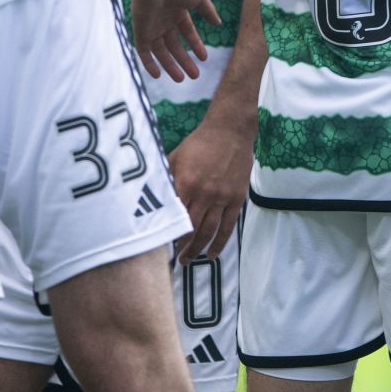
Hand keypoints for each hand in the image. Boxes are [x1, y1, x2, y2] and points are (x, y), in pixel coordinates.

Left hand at [130, 0, 219, 81]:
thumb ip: (208, 12)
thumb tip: (218, 24)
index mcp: (177, 12)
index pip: (187, 33)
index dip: (195, 45)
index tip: (204, 58)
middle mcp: (164, 21)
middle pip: (174, 46)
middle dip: (184, 61)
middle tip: (195, 75)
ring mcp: (151, 27)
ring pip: (160, 52)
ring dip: (170, 66)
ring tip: (181, 79)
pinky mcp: (140, 31)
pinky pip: (143, 51)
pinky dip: (149, 63)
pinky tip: (158, 75)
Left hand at [168, 116, 254, 259]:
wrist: (230, 130)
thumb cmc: (199, 142)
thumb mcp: (175, 157)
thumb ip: (167, 179)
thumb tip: (154, 199)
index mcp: (186, 183)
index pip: (174, 216)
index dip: (167, 233)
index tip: (159, 246)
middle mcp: (204, 194)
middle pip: (191, 229)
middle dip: (181, 247)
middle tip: (173, 259)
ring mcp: (222, 198)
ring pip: (209, 231)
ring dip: (198, 249)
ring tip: (189, 260)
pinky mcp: (236, 199)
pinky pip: (228, 226)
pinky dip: (220, 243)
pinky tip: (212, 254)